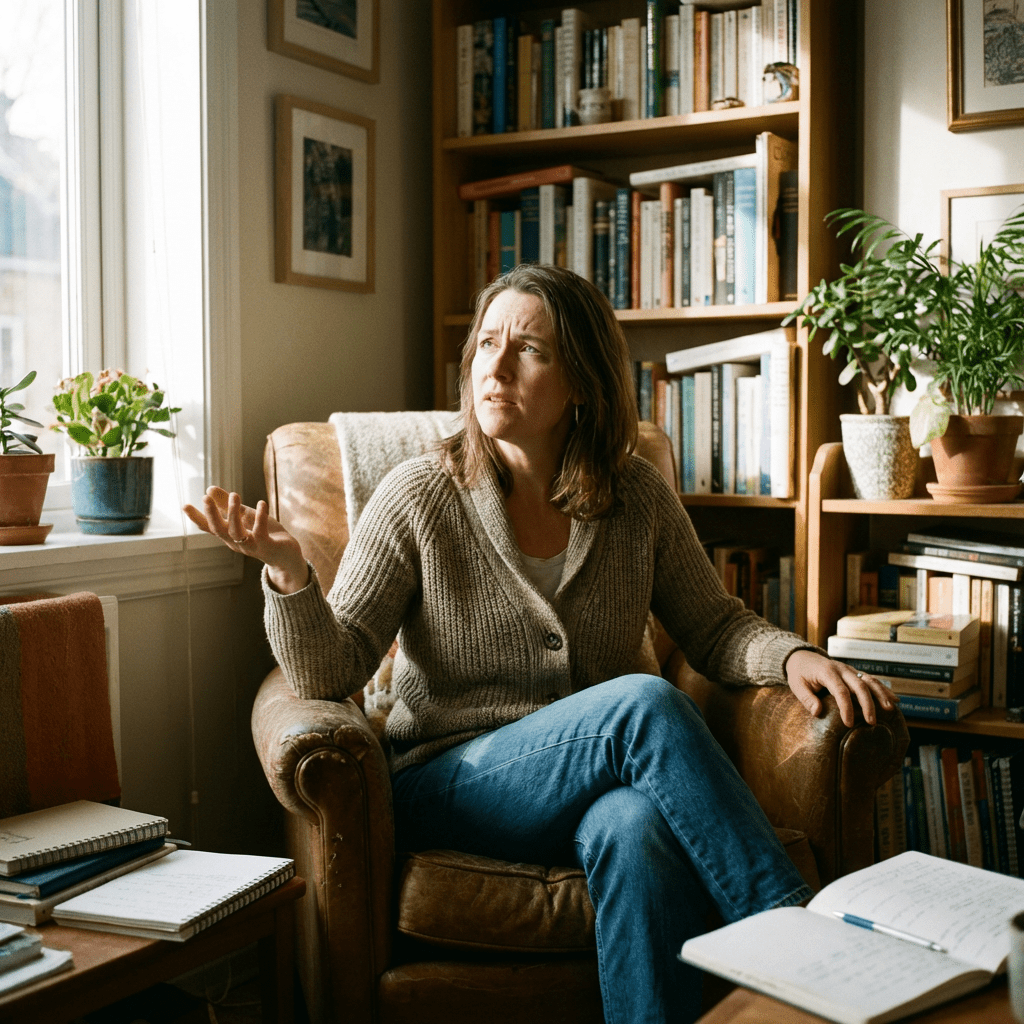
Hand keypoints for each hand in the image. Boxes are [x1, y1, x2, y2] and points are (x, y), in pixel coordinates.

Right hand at [183, 486, 308, 592]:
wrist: (286, 555)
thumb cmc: (264, 534)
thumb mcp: (245, 516)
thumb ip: (227, 504)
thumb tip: (208, 489)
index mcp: (229, 535)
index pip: (209, 527)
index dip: (197, 517)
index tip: (184, 505)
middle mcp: (236, 542)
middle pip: (219, 530)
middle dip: (212, 514)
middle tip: (205, 497)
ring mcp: (251, 546)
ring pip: (237, 531)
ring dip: (234, 513)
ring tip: (235, 495)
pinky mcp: (267, 546)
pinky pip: (261, 532)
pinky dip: (261, 517)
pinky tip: (261, 503)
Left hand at [784, 649, 896, 727]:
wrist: (801, 656)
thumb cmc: (799, 673)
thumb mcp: (796, 685)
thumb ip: (807, 699)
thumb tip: (817, 712)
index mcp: (827, 672)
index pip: (840, 691)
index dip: (846, 707)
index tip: (849, 723)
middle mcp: (841, 669)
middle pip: (859, 685)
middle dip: (867, 704)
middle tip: (872, 721)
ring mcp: (849, 670)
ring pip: (869, 680)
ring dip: (881, 694)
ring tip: (890, 709)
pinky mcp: (854, 672)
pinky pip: (871, 680)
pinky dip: (883, 689)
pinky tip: (894, 699)